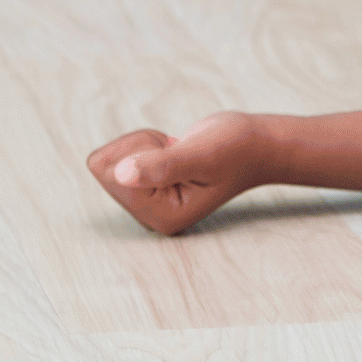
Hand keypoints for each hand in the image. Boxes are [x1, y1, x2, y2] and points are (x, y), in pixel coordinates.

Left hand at [87, 112, 271, 235]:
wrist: (256, 145)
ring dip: (145, 145)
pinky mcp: (148, 189)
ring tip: (180, 151)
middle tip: (180, 152)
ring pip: (111, 161)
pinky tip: (174, 152)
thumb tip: (120, 175)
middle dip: (141, 148)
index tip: (179, 153)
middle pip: (105, 169)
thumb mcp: (202, 155)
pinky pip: (119, 157)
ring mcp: (148, 204)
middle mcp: (151, 216)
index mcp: (162, 217)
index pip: (111, 175)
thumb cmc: (236, 148)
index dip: (143, 151)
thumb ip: (163, 166)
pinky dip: (146, 144)